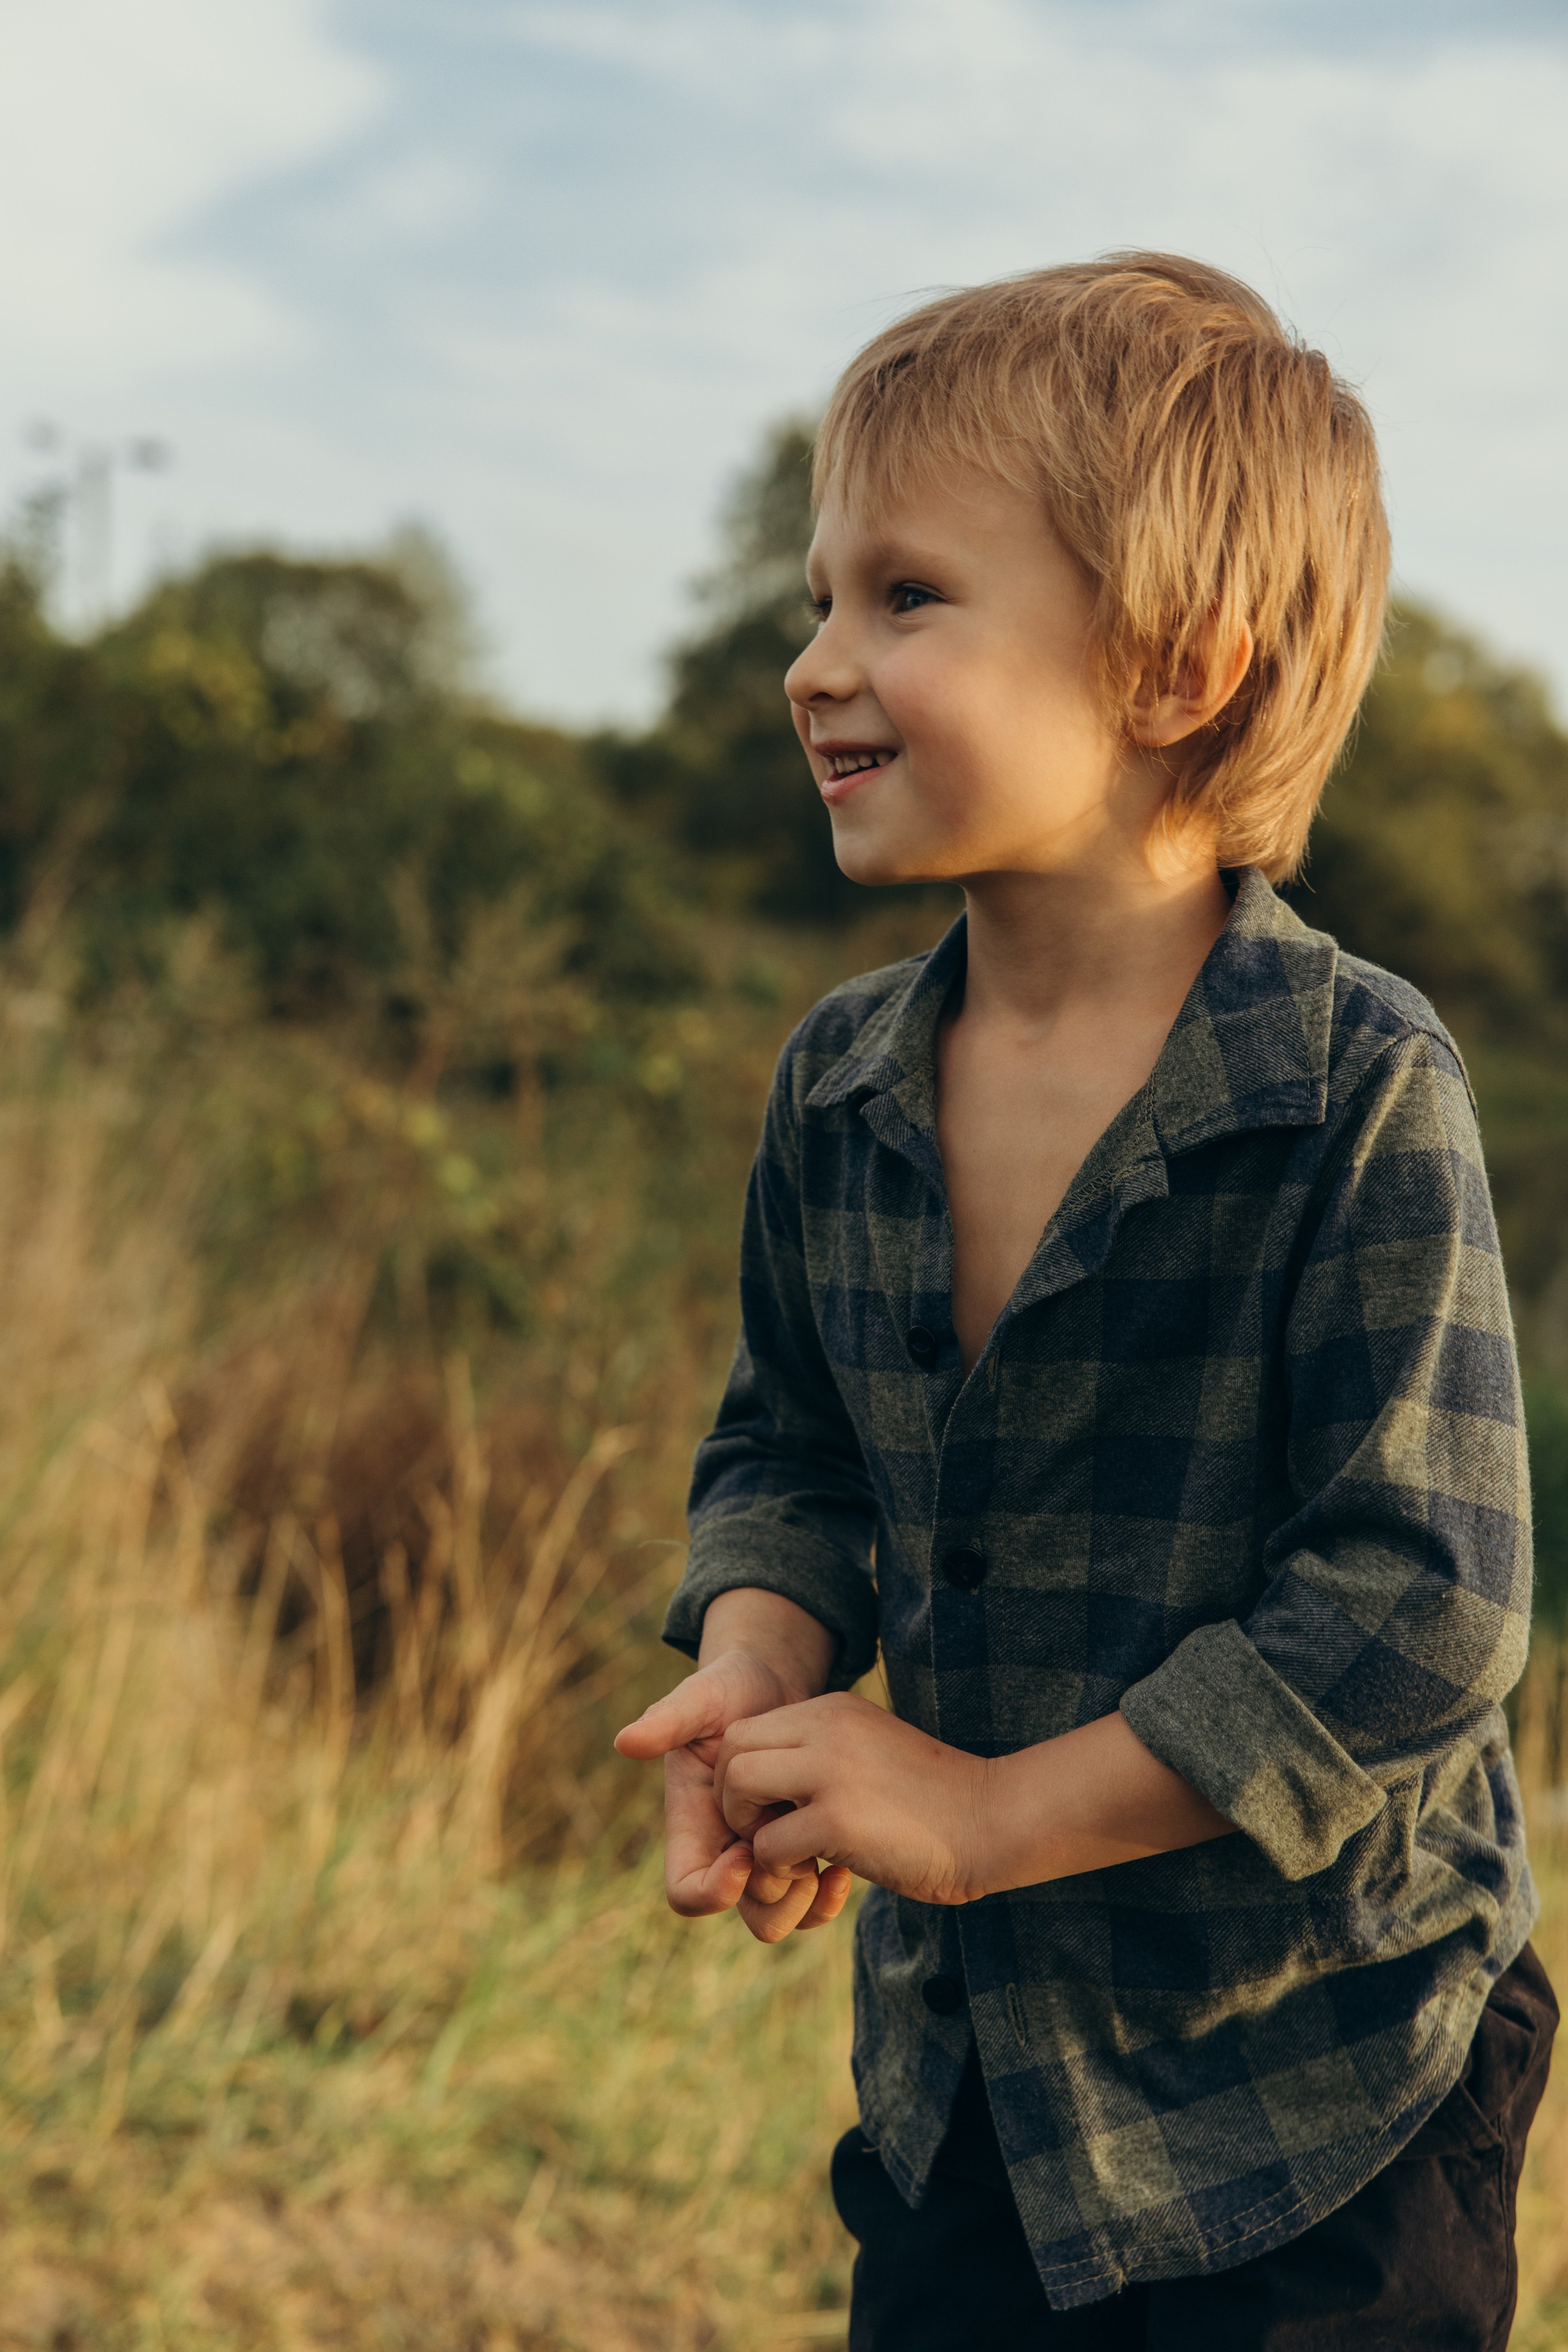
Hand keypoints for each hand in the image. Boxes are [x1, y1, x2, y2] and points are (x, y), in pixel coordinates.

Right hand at [615, 1639, 852, 1941]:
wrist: (777, 1684)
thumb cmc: (730, 1689)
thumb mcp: (701, 1698)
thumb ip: (668, 1719)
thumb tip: (625, 1741)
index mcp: (694, 1825)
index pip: (686, 1890)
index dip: (712, 1890)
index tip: (745, 1854)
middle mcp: (728, 1848)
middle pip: (745, 1913)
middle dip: (773, 1898)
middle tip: (799, 1858)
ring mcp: (768, 1852)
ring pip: (781, 1913)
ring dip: (805, 1901)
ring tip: (826, 1859)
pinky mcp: (803, 1846)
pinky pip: (813, 1899)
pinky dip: (829, 1896)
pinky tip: (844, 1867)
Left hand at [715, 1692, 990, 1907]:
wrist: (994, 1819)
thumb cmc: (936, 1798)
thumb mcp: (872, 1752)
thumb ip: (825, 1755)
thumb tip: (778, 1787)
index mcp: (833, 1710)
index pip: (747, 1731)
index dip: (746, 1775)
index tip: (779, 1809)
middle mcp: (826, 1728)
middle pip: (732, 1752)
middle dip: (737, 1800)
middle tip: (774, 1832)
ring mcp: (830, 1771)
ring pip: (738, 1788)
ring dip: (751, 1830)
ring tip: (793, 1852)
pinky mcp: (838, 1820)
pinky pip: (768, 1845)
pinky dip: (780, 1867)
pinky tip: (822, 1872)